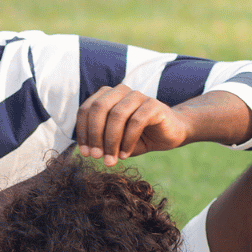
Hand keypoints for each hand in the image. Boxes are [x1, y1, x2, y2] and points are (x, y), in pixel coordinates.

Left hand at [75, 84, 192, 163]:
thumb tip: (85, 150)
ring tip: (110, 160)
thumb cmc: (136, 137)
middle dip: (95, 134)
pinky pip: (136, 121)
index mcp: (107, 96)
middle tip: (95, 156)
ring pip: (117, 114)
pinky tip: (125, 154)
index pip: (86, 109)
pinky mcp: (154, 105)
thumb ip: (99, 140)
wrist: (168, 134)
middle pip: (99, 108)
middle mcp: (121, 91)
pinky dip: (128, 140)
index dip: (82, 131)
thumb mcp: (113, 140)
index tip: (85, 153)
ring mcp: (138, 96)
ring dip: (111, 140)